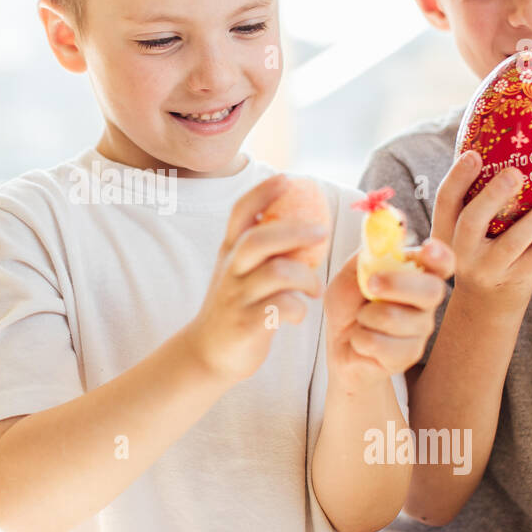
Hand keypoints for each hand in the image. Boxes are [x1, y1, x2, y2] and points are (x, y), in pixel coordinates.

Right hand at [184, 174, 328, 385]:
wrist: (208, 353)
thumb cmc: (235, 307)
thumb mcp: (239, 272)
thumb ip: (261, 249)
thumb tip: (301, 221)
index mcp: (230, 252)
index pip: (241, 213)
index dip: (262, 193)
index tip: (287, 179)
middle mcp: (230, 270)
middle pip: (260, 239)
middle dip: (295, 231)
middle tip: (323, 231)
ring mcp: (236, 297)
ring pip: (276, 274)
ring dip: (306, 278)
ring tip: (315, 289)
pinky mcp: (245, 323)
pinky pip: (279, 308)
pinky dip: (297, 309)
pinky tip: (298, 314)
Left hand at [324, 238, 454, 392]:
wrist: (339, 346)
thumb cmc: (349, 305)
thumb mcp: (351, 274)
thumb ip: (367, 255)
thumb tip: (379, 228)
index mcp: (415, 274)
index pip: (441, 262)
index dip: (440, 255)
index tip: (427, 249)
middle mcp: (425, 300)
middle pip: (431, 290)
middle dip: (397, 284)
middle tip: (371, 284)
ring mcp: (421, 329)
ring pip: (396, 318)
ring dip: (365, 316)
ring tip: (361, 320)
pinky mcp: (409, 354)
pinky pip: (381, 344)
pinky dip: (360, 339)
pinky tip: (362, 341)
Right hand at [431, 149, 531, 305]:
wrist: (485, 302)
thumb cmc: (482, 248)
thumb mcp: (465, 229)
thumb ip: (474, 198)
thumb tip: (495, 142)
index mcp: (445, 229)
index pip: (445, 200)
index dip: (457, 177)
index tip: (474, 154)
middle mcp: (460, 250)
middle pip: (472, 221)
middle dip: (493, 196)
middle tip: (515, 172)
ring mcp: (486, 268)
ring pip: (511, 242)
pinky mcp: (513, 279)